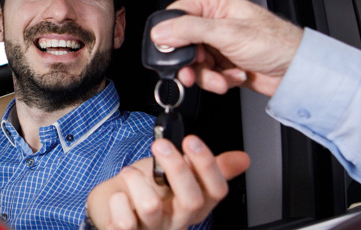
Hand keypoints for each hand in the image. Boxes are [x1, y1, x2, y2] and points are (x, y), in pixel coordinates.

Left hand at [86, 135, 250, 229]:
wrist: (117, 205)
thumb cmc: (151, 189)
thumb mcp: (183, 175)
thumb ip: (211, 168)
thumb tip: (243, 159)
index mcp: (197, 204)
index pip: (217, 191)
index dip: (207, 165)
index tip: (191, 140)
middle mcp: (179, 220)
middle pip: (191, 200)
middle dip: (176, 167)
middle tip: (160, 145)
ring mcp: (154, 229)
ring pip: (152, 207)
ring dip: (136, 180)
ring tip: (130, 172)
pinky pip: (125, 221)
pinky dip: (118, 201)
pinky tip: (120, 195)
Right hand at [151, 0, 303, 95]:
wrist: (298, 72)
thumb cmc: (276, 44)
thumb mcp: (228, 33)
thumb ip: (190, 31)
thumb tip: (161, 31)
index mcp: (216, 5)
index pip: (178, 14)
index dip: (169, 34)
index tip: (168, 51)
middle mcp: (216, 23)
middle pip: (183, 44)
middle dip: (190, 62)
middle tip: (191, 72)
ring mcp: (220, 45)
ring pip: (194, 63)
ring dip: (206, 76)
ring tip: (222, 78)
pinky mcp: (225, 65)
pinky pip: (208, 75)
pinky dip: (218, 81)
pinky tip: (234, 77)